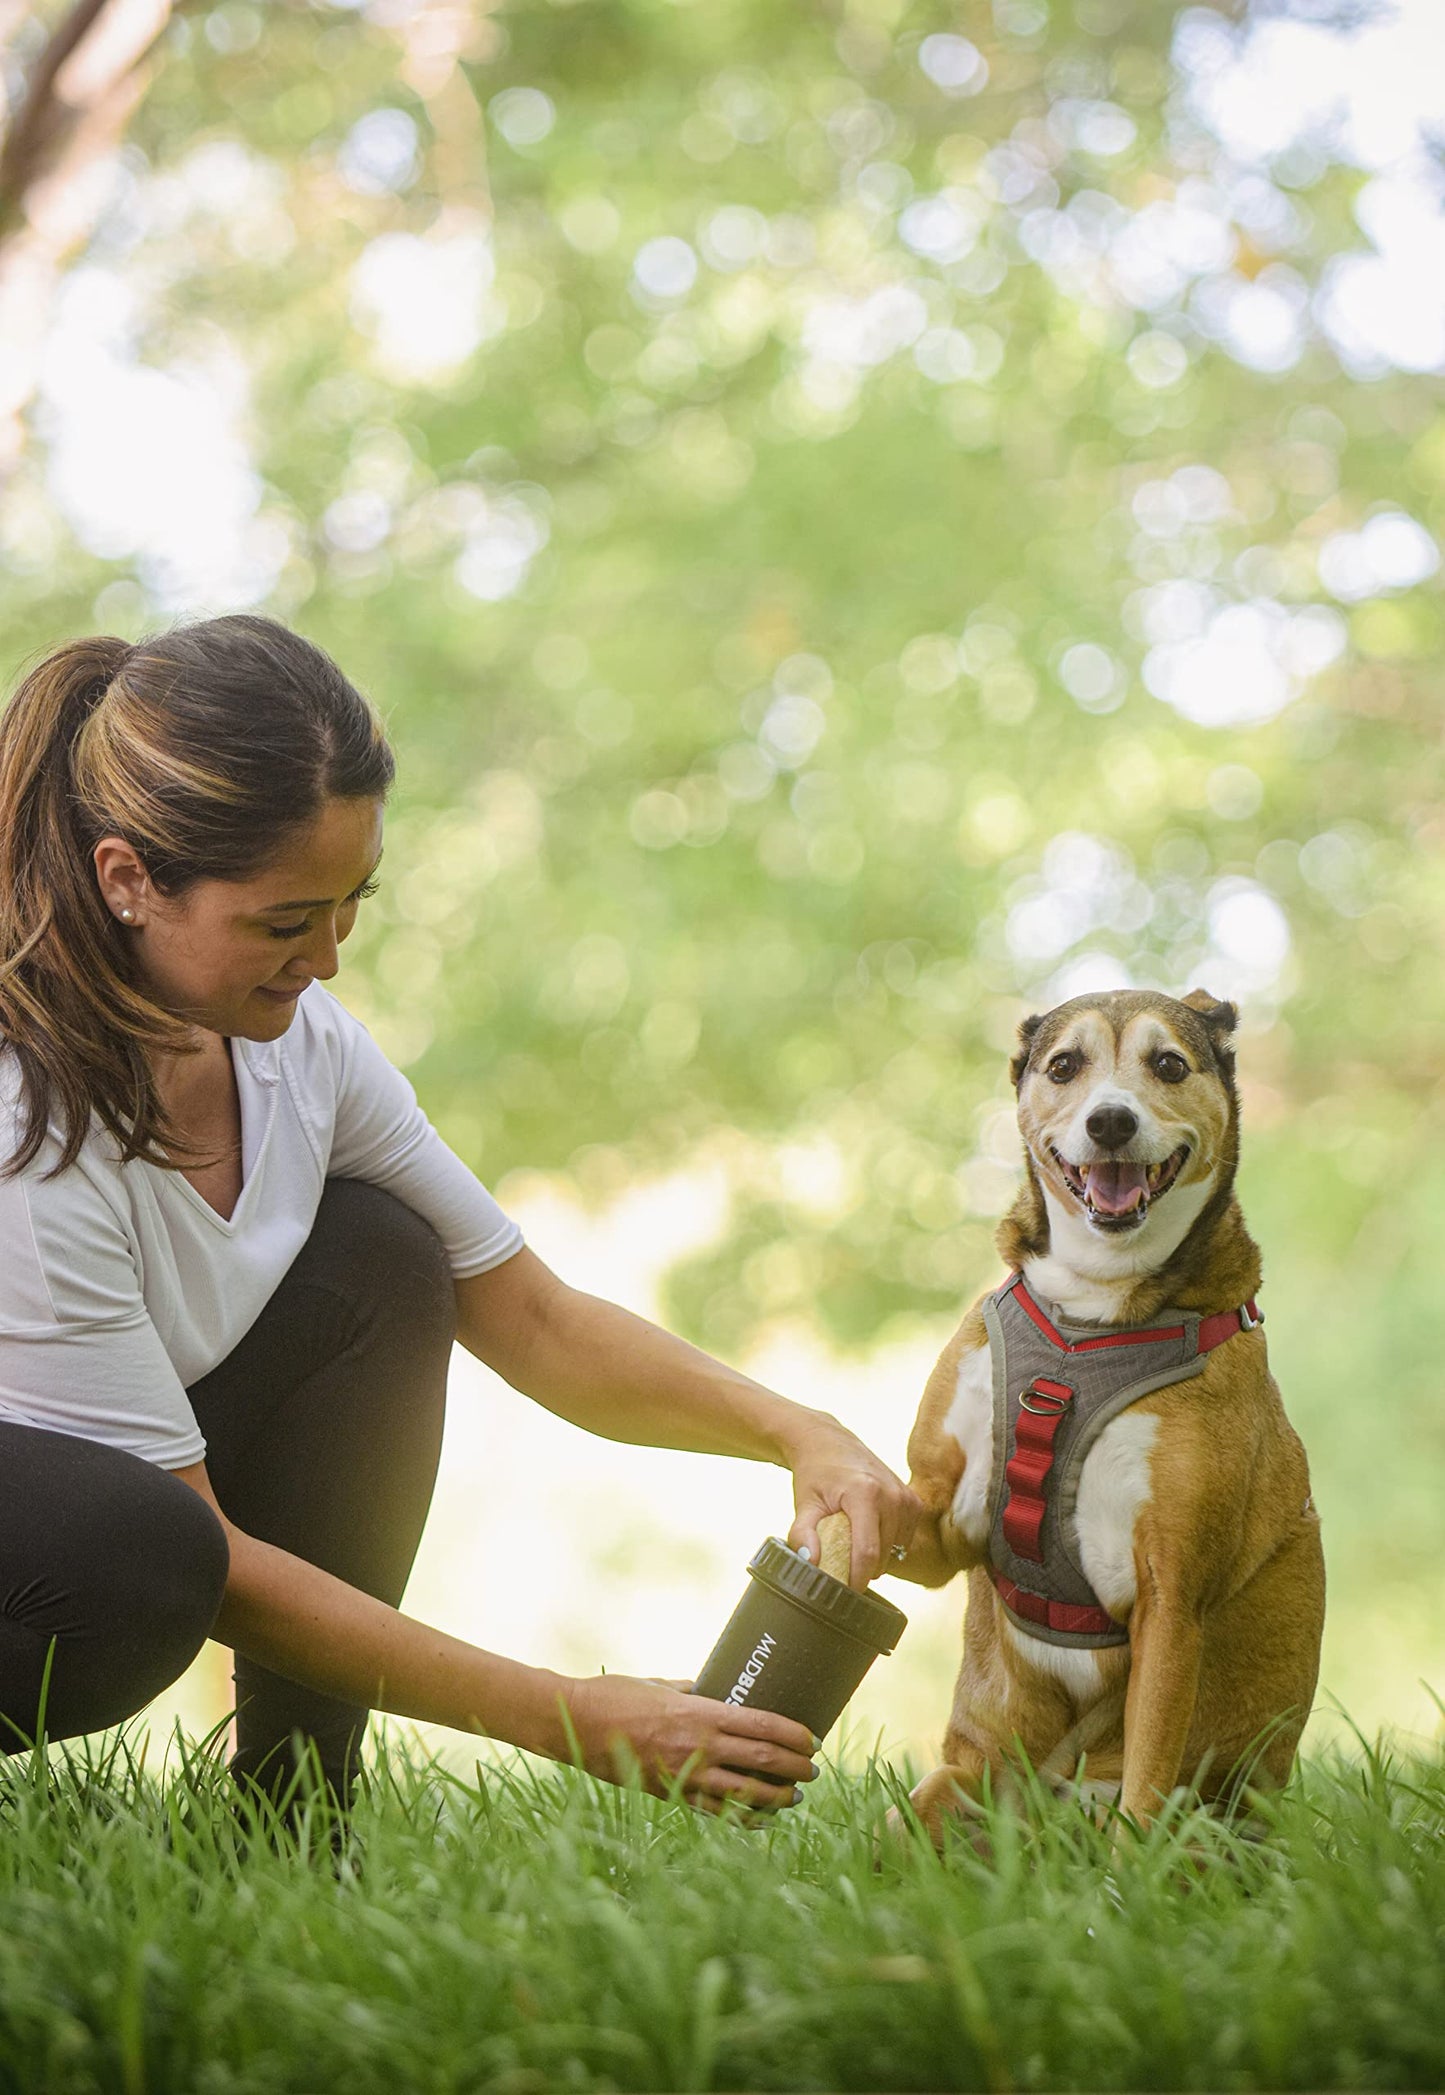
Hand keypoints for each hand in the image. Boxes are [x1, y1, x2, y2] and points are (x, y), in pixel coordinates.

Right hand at [561, 1673, 817, 1812]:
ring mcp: (684, 1775)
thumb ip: (690, 1689)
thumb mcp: (660, 1683)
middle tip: (812, 1771)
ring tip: (794, 1798)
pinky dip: (742, 1818)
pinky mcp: (669, 1795)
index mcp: (699, 1713)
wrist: (575, 1724)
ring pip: (744, 1793)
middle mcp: (697, 1746)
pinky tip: (760, 1821)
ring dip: (776, 1797)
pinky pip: (714, 1812)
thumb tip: (711, 1688)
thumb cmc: (616, 1696)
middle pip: (761, 1761)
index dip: (792, 1735)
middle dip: (794, 1768)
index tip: (812, 1740)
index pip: (761, 1725)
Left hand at [785, 1418, 920, 1587]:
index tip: (844, 1590)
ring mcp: (906, 1497)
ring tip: (853, 1537)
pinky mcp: (914, 1502)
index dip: (857, 1579)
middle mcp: (892, 1494)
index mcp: (865, 1493)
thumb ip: (803, 1534)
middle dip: (861, 1567)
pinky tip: (869, 1529)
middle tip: (840, 1555)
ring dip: (875, 1556)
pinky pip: (904, 1540)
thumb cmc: (815, 1474)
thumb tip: (812, 1562)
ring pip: (895, 1552)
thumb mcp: (804, 1503)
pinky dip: (887, 1544)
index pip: (868, 1552)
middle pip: (881, 1556)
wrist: (830, 1443)